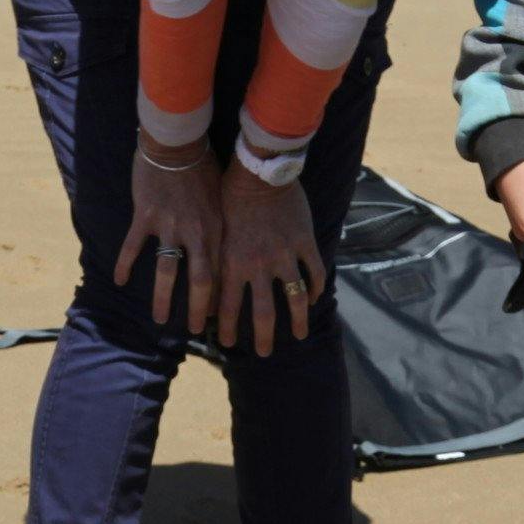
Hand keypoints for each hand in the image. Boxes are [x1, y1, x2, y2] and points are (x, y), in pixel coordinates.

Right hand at [115, 141, 219, 330]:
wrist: (177, 141)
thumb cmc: (203, 165)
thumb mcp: (221, 197)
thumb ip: (221, 224)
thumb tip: (225, 249)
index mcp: (217, 228)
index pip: (223, 272)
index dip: (222, 298)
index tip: (221, 319)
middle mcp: (196, 232)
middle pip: (200, 281)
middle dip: (199, 310)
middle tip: (196, 331)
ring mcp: (169, 225)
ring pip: (167, 272)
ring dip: (163, 299)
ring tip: (160, 319)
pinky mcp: (146, 216)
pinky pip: (134, 247)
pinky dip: (126, 265)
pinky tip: (120, 281)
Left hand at [214, 157, 324, 355]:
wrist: (257, 170)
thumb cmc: (228, 196)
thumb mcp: (215, 232)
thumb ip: (216, 261)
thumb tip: (208, 287)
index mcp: (233, 263)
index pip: (229, 307)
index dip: (228, 329)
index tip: (227, 344)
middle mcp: (260, 265)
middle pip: (264, 313)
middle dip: (264, 338)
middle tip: (265, 353)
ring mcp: (285, 255)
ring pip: (295, 298)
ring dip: (298, 320)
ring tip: (299, 334)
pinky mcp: (304, 241)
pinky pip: (314, 272)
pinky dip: (315, 288)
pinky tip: (314, 298)